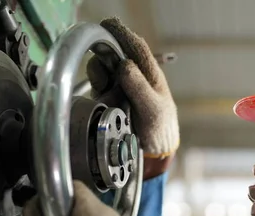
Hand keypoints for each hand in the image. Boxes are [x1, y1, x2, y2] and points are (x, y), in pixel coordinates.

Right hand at [86, 17, 179, 162]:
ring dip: (98, 73)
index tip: (107, 26)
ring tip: (104, 88)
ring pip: (101, 67)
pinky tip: (102, 97)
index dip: (120, 33)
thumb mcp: (152, 109)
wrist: (153, 150)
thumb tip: (124, 64)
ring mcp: (120, 86)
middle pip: (113, 53)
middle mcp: (133, 75)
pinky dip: (95, 87)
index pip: (135, 45)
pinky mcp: (109, 97)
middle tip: (104, 69)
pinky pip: (97, 84)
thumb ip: (139, 87)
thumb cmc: (159, 128)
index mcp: (149, 72)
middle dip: (104, 55)